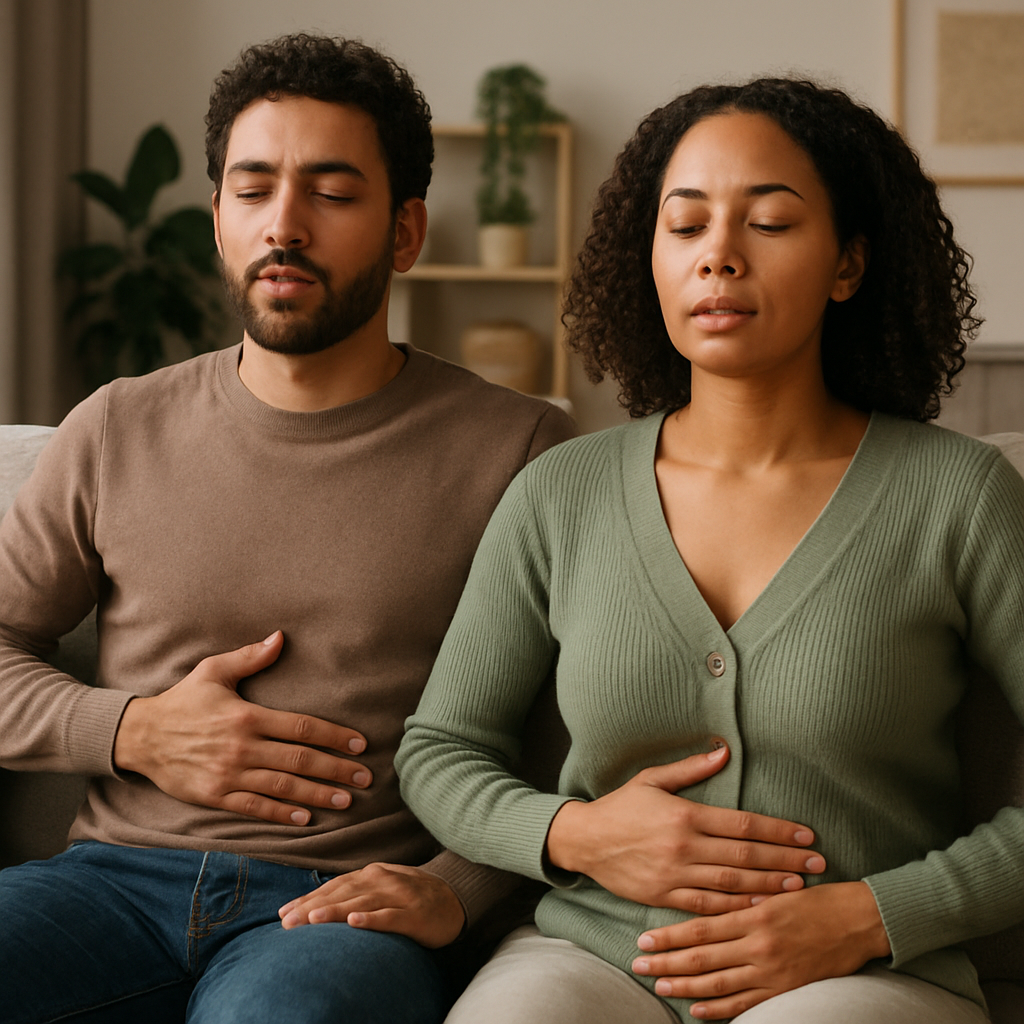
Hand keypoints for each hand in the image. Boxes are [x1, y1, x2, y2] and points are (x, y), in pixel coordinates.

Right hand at [113, 631, 370, 824]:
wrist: (139, 736)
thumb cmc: (182, 701)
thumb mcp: (213, 671)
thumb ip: (250, 656)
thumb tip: (281, 637)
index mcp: (247, 716)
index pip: (301, 727)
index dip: (333, 736)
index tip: (358, 744)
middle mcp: (241, 747)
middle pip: (299, 760)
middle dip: (336, 769)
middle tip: (365, 777)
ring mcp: (228, 775)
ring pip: (282, 787)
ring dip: (317, 794)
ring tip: (346, 799)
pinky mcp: (215, 796)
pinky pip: (254, 808)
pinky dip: (281, 814)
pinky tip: (305, 818)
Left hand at [278, 862, 465, 948]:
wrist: (455, 898)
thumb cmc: (410, 896)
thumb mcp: (381, 888)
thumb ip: (353, 892)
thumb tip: (313, 905)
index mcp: (372, 873)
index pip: (334, 886)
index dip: (308, 898)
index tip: (283, 913)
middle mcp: (383, 880)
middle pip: (343, 893)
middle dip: (312, 907)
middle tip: (287, 922)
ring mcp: (400, 895)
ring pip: (362, 903)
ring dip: (335, 911)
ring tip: (312, 919)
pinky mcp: (415, 914)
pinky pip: (391, 916)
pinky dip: (372, 919)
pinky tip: (355, 923)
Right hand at [545, 747, 824, 913]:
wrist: (584, 840)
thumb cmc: (620, 806)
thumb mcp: (651, 779)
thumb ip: (690, 768)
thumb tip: (724, 751)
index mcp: (685, 815)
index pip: (743, 824)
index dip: (779, 831)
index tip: (806, 836)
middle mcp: (684, 846)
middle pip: (746, 856)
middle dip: (786, 860)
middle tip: (818, 864)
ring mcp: (675, 874)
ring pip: (732, 884)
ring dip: (769, 886)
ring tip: (799, 886)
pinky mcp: (665, 896)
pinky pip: (708, 906)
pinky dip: (736, 908)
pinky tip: (760, 907)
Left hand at [631, 881, 890, 1018]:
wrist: (858, 922)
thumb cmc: (815, 899)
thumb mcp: (774, 891)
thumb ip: (740, 901)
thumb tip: (705, 908)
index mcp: (753, 914)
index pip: (700, 929)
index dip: (670, 936)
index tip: (644, 941)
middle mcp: (758, 945)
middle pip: (702, 958)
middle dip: (667, 963)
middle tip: (638, 967)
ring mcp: (772, 971)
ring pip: (718, 984)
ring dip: (685, 986)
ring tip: (659, 987)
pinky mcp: (785, 989)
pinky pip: (745, 1003)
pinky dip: (719, 1008)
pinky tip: (696, 1009)